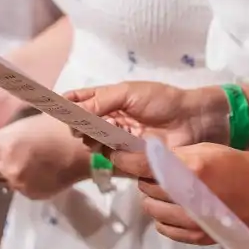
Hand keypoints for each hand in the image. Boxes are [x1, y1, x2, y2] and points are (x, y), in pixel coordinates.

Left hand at [0, 117, 90, 199]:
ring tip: (10, 158)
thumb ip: (9, 135)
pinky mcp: (30, 194)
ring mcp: (18, 183)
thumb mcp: (30, 122)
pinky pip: (14, 186)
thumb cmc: (62, 126)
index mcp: (6, 144)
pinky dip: (15, 177)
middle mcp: (8, 167)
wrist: (88, 150)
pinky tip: (28, 167)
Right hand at [67, 81, 228, 148]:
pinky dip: (106, 150)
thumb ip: (101, 100)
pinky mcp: (128, 156)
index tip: (56, 107)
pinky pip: (109, 156)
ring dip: (90, 137)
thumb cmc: (161, 100)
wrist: (191, 120)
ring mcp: (119, 139)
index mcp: (111, 99)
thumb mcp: (129, 92)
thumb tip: (74, 109)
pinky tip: (111, 144)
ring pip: (93, 141)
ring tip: (96, 133)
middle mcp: (112, 119)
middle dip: (78, 123)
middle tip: (78, 125)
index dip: (69, 104)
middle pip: (83, 123)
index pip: (82, 100)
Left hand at [114, 143, 248, 243]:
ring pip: (151, 207)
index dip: (126, 158)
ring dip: (154, 197)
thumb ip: (177, 155)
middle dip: (147, 177)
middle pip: (146, 186)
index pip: (145, 165)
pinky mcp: (196, 235)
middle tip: (157, 171)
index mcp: (192, 168)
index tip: (119, 154)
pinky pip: (163, 226)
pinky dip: (163, 216)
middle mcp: (189, 195)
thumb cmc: (239, 168)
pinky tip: (174, 206)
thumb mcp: (207, 149)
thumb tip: (148, 157)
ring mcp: (192, 219)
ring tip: (169, 189)